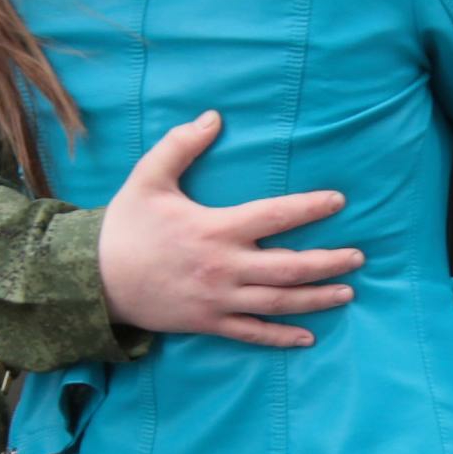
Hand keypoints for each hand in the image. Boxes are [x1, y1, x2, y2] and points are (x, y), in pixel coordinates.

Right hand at [96, 111, 361, 347]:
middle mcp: (224, 267)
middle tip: (359, 256)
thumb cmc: (124, 226)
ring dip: (317, 298)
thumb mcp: (149, 178)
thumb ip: (181, 145)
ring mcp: (218, 300)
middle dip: (328, 261)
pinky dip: (281, 337)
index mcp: (216, 228)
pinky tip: (309, 337)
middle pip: (289, 266)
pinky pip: (252, 334)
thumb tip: (214, 116)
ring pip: (279, 302)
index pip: (275, 215)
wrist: (93, 280)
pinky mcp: (208, 323)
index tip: (338, 201)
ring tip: (348, 291)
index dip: (310, 207)